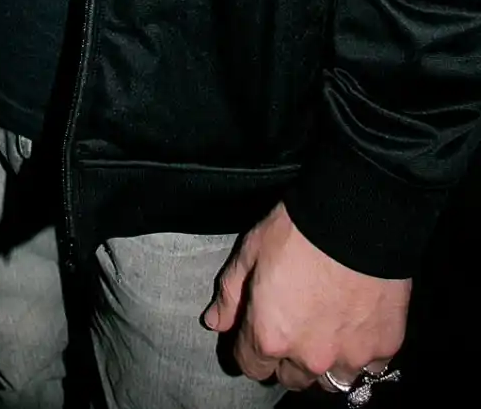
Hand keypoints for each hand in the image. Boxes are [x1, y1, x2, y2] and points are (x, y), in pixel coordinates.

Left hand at [203, 203, 409, 391]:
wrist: (358, 218)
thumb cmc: (298, 231)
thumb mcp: (251, 251)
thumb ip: (230, 293)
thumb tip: (215, 321)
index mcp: (270, 336)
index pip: (251, 366)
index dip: (250, 348)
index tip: (258, 330)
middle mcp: (309, 357)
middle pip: (291, 378)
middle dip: (288, 357)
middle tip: (296, 324)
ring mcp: (349, 357)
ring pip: (331, 380)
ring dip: (326, 362)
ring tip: (327, 329)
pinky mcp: (384, 348)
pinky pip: (370, 365)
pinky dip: (362, 351)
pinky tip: (358, 323)